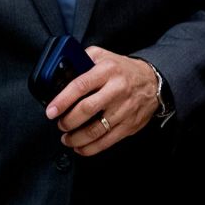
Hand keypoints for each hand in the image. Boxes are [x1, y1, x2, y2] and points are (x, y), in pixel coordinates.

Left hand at [46, 47, 160, 156]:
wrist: (152, 82)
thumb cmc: (122, 70)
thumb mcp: (103, 56)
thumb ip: (82, 60)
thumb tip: (61, 72)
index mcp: (107, 71)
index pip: (81, 85)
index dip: (63, 100)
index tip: (51, 110)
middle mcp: (116, 90)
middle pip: (87, 110)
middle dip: (68, 121)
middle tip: (59, 124)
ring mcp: (124, 109)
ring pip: (96, 130)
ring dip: (76, 138)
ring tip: (66, 138)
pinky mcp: (129, 125)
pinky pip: (107, 141)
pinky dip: (91, 148)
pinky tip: (80, 147)